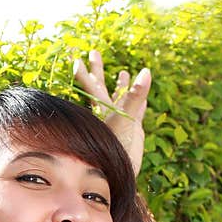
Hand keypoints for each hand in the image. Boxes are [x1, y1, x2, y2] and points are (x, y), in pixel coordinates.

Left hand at [72, 50, 150, 176]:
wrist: (122, 169)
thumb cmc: (117, 146)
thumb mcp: (126, 118)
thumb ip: (135, 96)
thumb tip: (146, 71)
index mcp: (101, 108)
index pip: (90, 85)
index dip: (82, 72)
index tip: (75, 58)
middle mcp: (109, 111)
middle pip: (101, 85)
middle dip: (98, 69)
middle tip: (94, 52)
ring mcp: (121, 118)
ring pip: (121, 97)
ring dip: (122, 85)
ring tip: (123, 72)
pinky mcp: (133, 127)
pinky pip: (136, 110)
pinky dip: (139, 102)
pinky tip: (143, 96)